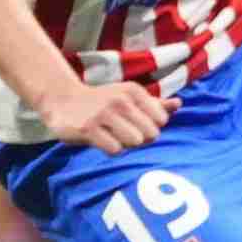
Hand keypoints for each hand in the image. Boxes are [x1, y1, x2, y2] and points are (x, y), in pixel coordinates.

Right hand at [38, 82, 177, 153]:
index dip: (151, 127)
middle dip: (141, 139)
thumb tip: (179, 104)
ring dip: (126, 145)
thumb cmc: (102, 101)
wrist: (62, 100)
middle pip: (151, 134)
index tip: (136, 124)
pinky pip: (115, 150)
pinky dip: (112, 150)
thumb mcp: (128, 97)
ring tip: (113, 137)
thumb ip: (154, 103)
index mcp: (134, 91)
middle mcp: (121, 100)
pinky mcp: (88, 128)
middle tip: (124, 133)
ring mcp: (104, 114)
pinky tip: (102, 141)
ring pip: (135, 142)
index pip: (161, 121)